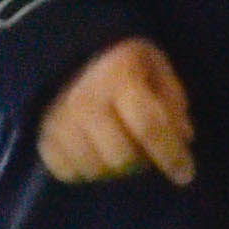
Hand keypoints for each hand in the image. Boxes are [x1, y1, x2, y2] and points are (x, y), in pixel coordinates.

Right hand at [35, 38, 197, 186]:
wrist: (70, 53)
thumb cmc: (122, 63)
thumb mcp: (156, 68)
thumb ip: (173, 102)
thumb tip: (183, 138)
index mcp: (118, 77)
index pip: (148, 127)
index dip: (170, 155)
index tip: (185, 175)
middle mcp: (85, 101)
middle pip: (121, 157)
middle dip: (141, 163)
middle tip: (146, 154)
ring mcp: (60, 121)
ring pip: (95, 170)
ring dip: (114, 170)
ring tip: (120, 150)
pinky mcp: (43, 137)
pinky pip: (67, 173)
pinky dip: (86, 171)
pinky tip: (95, 154)